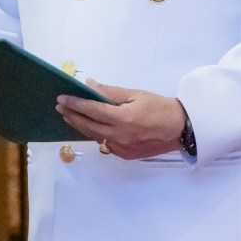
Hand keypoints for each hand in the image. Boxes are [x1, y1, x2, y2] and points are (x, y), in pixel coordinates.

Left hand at [56, 79, 187, 159]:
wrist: (180, 128)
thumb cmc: (160, 108)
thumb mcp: (135, 94)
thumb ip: (110, 92)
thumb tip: (89, 85)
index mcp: (123, 119)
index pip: (92, 110)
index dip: (75, 103)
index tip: (62, 98)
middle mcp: (120, 137)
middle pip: (88, 126)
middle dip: (72, 115)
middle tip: (60, 106)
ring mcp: (122, 148)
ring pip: (94, 136)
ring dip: (80, 125)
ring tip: (70, 115)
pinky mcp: (125, 155)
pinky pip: (104, 143)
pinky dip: (95, 134)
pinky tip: (89, 126)